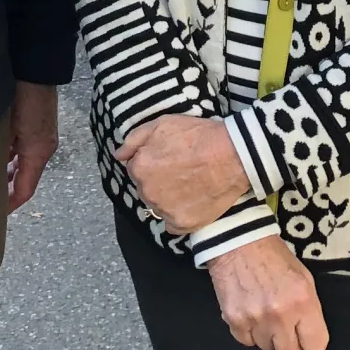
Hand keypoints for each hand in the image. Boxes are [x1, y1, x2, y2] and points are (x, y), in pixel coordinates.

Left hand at [6, 81, 58, 211]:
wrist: (37, 69)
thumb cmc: (24, 98)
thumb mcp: (9, 128)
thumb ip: (1, 151)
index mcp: (38, 153)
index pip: (25, 190)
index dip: (10, 204)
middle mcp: (43, 149)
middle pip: (26, 179)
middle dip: (8, 190)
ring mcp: (43, 138)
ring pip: (24, 164)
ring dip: (9, 173)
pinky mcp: (39, 127)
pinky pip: (25, 151)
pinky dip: (12, 158)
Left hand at [116, 114, 248, 234]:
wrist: (231, 155)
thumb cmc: (197, 136)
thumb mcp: (162, 124)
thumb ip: (134, 139)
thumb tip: (118, 155)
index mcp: (139, 168)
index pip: (136, 169)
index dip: (153, 162)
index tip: (170, 158)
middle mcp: (147, 192)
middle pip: (146, 189)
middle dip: (159, 181)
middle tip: (181, 170)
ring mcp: (163, 211)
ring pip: (159, 207)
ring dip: (168, 199)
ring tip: (190, 184)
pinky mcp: (181, 225)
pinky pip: (173, 224)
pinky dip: (180, 216)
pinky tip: (193, 201)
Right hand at [209, 236, 328, 349]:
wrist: (238, 241)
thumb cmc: (274, 257)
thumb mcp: (303, 277)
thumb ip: (309, 310)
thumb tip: (312, 343)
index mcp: (302, 301)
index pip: (316, 345)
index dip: (312, 344)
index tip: (306, 339)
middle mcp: (280, 315)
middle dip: (288, 344)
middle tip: (283, 326)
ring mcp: (255, 320)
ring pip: (266, 348)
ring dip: (266, 334)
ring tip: (262, 311)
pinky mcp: (234, 321)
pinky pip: (246, 341)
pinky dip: (248, 330)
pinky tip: (248, 311)